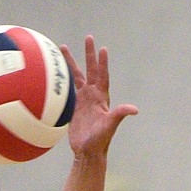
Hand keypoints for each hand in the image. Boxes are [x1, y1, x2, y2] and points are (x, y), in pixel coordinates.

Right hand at [61, 36, 138, 159]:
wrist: (88, 153)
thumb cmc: (100, 141)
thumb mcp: (110, 126)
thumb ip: (120, 115)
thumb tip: (134, 109)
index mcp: (102, 98)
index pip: (102, 76)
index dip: (102, 63)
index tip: (102, 49)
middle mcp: (93, 96)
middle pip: (90, 70)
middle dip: (89, 54)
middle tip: (88, 38)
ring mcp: (83, 101)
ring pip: (77, 77)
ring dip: (71, 63)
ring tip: (63, 48)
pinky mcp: (74, 107)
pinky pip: (68, 89)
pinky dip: (63, 79)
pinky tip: (56, 71)